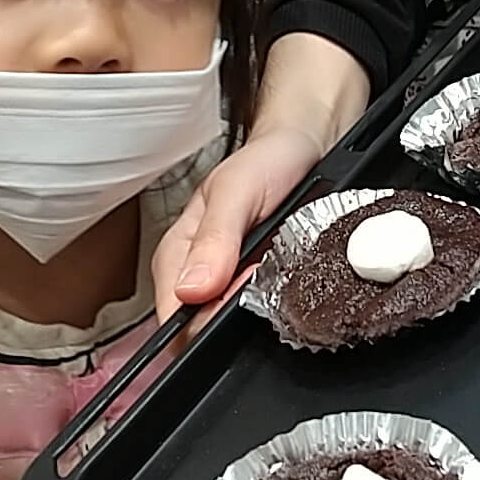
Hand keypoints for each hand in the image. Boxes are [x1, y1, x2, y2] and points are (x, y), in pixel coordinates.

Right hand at [152, 126, 323, 323]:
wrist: (304, 152)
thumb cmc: (266, 163)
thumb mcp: (237, 191)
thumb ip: (214, 238)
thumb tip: (192, 289)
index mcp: (176, 254)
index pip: (175, 315)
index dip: (209, 314)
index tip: (244, 284)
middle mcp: (197, 275)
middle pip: (204, 327)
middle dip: (238, 310)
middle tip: (266, 269)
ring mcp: (228, 284)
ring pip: (234, 325)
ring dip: (261, 306)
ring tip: (277, 265)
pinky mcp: (258, 288)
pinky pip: (262, 314)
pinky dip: (278, 301)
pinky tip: (285, 274)